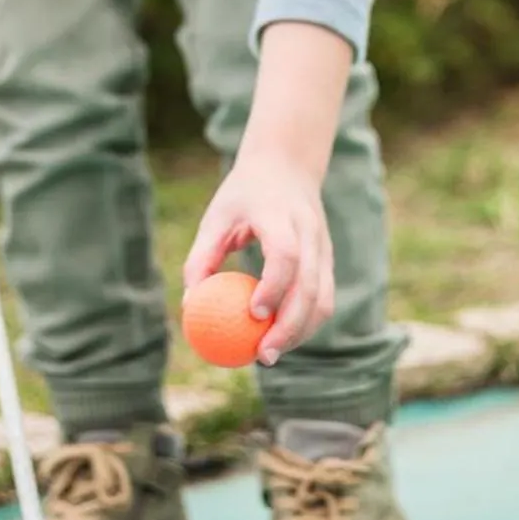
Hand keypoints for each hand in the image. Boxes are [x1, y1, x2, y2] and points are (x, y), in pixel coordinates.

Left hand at [183, 155, 334, 363]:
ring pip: (324, 297)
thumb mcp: (216, 217)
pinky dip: (307, 323)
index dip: (274, 286)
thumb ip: (202, 257)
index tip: (253, 314)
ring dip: (302, 331)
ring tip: (272, 354)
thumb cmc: (243, 194)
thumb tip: (190, 304)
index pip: (286, 254)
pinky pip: (325, 297)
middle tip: (263, 355)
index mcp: (281, 215)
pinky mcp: (329, 259)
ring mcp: (324, 246)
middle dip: (290, 326)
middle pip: (311, 284)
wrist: (288, 164)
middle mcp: (309, 231)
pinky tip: (284, 337)